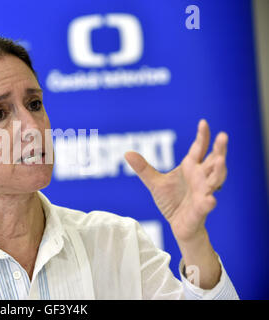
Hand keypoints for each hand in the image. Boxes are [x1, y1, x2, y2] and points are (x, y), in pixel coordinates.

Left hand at [124, 119, 227, 242]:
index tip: (203, 122)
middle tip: (223, 136)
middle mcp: (201, 178)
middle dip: (219, 149)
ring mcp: (204, 193)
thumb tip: (127, 153)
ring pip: (216, 180)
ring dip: (219, 170)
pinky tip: (210, 200)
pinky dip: (209, 202)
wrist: (178, 225)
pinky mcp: (201, 209)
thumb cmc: (172, 201)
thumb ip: (144, 168)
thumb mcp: (155, 183)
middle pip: (214, 161)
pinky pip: (207, 205)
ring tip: (220, 160)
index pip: (199, 149)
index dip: (202, 136)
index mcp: (192, 167)